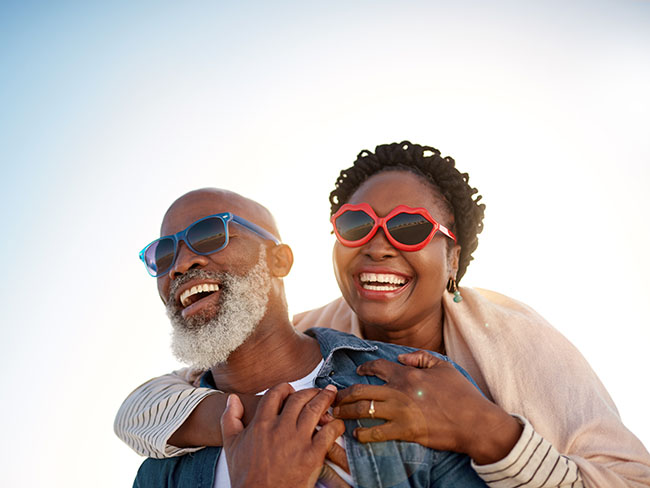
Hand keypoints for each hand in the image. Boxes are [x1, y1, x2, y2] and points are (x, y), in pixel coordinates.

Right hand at [221, 384, 344, 487]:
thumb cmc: (246, 477)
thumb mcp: (231, 445)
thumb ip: (230, 419)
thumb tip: (233, 400)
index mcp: (261, 423)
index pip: (276, 393)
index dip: (286, 388)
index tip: (291, 390)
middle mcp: (281, 428)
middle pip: (299, 398)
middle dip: (311, 391)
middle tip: (318, 391)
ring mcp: (298, 440)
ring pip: (315, 409)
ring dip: (326, 399)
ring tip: (331, 395)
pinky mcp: (312, 455)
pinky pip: (329, 433)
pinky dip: (335, 425)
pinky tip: (337, 424)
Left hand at [332, 351, 521, 463]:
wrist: (474, 422)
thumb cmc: (462, 394)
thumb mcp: (444, 367)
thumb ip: (421, 357)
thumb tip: (402, 358)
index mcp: (407, 374)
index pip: (377, 367)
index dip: (364, 369)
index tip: (357, 372)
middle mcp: (399, 391)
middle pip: (362, 390)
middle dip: (344, 394)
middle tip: (334, 398)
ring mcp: (400, 412)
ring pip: (364, 410)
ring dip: (346, 412)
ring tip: (336, 415)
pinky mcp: (405, 431)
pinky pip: (377, 432)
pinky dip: (363, 433)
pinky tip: (356, 434)